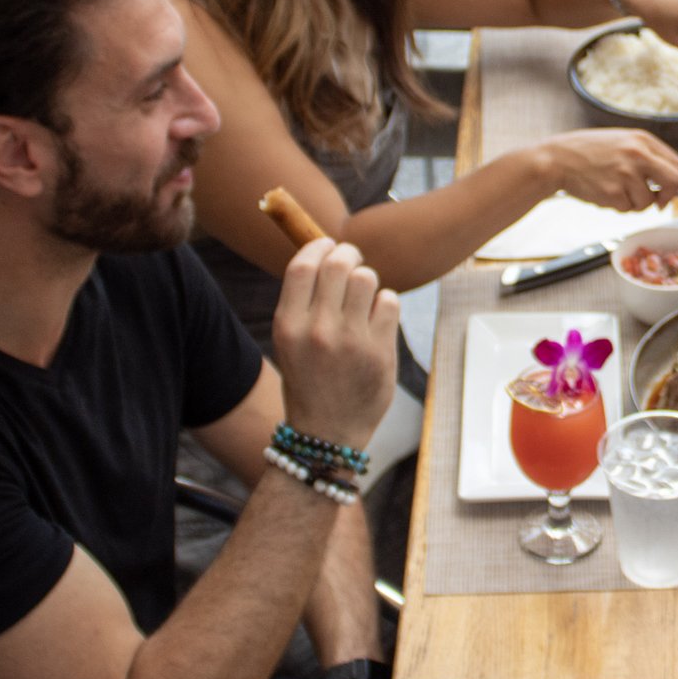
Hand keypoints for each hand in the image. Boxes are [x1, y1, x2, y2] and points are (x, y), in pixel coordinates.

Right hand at [271, 236, 401, 443]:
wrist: (327, 433)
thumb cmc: (309, 380)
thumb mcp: (290, 342)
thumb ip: (304, 302)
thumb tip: (327, 253)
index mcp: (288, 326)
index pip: (302, 266)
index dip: (318, 247)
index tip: (328, 244)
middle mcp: (317, 331)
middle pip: (338, 265)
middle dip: (349, 254)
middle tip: (353, 260)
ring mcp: (351, 342)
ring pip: (367, 279)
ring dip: (368, 281)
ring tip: (363, 297)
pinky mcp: (380, 353)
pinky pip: (389, 302)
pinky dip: (385, 303)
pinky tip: (377, 319)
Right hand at [537, 128, 677, 210]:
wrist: (557, 159)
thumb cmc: (589, 151)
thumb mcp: (622, 142)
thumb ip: (649, 158)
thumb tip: (676, 182)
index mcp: (642, 139)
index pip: (677, 163)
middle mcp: (637, 154)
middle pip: (672, 181)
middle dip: (669, 196)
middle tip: (660, 202)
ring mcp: (625, 173)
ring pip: (648, 201)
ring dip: (635, 202)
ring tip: (615, 188)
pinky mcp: (613, 192)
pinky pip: (627, 208)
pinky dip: (619, 206)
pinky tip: (604, 192)